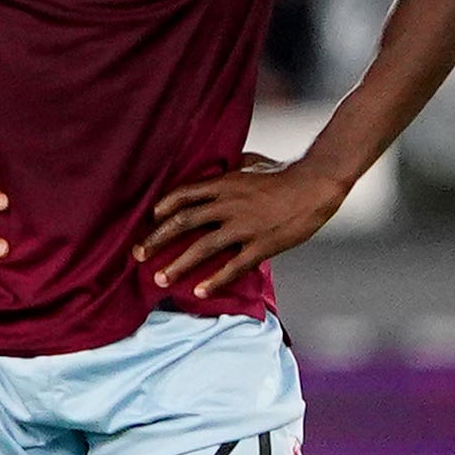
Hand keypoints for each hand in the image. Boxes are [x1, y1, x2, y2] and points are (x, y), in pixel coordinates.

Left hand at [134, 153, 347, 300]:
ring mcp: (244, 226)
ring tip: (159, 279)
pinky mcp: (262, 245)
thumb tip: (221, 165)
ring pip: (202, 247)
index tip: (151, 219)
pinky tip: (199, 292)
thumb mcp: (252, 163)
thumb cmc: (286, 172)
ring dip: (178, 265)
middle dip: (156, 239)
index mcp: (224, 184)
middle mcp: (228, 205)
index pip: (183, 195)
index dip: (163, 207)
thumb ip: (232, 168)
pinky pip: (233, 266)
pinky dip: (215, 280)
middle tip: (137, 254)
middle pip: (183, 222)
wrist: (317, 184)